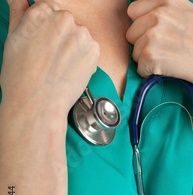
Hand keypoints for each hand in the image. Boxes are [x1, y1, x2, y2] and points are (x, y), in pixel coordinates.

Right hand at [0, 0, 98, 120]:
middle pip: (65, 21)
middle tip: (47, 54)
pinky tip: (69, 68)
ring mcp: (82, 36)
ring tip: (57, 64)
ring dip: (71, 45)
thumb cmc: (21, 75)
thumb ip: (20, 13)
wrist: (39, 102)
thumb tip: (19, 1)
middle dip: (59, 34)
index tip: (43, 37)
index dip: (45, 24)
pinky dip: (82, 56)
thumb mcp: (13, 38)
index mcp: (43, 12)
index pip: (49, 7)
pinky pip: (89, 48)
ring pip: (78, 35)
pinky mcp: (94, 51)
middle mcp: (65, 20)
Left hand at [126, 0, 192, 98]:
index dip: (144, 26)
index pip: (135, 10)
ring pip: (135, 51)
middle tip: (170, 53)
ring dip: (149, 61)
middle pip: (132, 33)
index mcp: (170, 1)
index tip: (161, 37)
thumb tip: (154, 12)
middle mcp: (160, 14)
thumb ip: (175, 10)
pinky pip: (140, 67)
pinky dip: (152, 74)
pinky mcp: (151, 54)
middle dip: (145, 44)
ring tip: (173, 62)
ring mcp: (154, 34)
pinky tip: (171, 71)